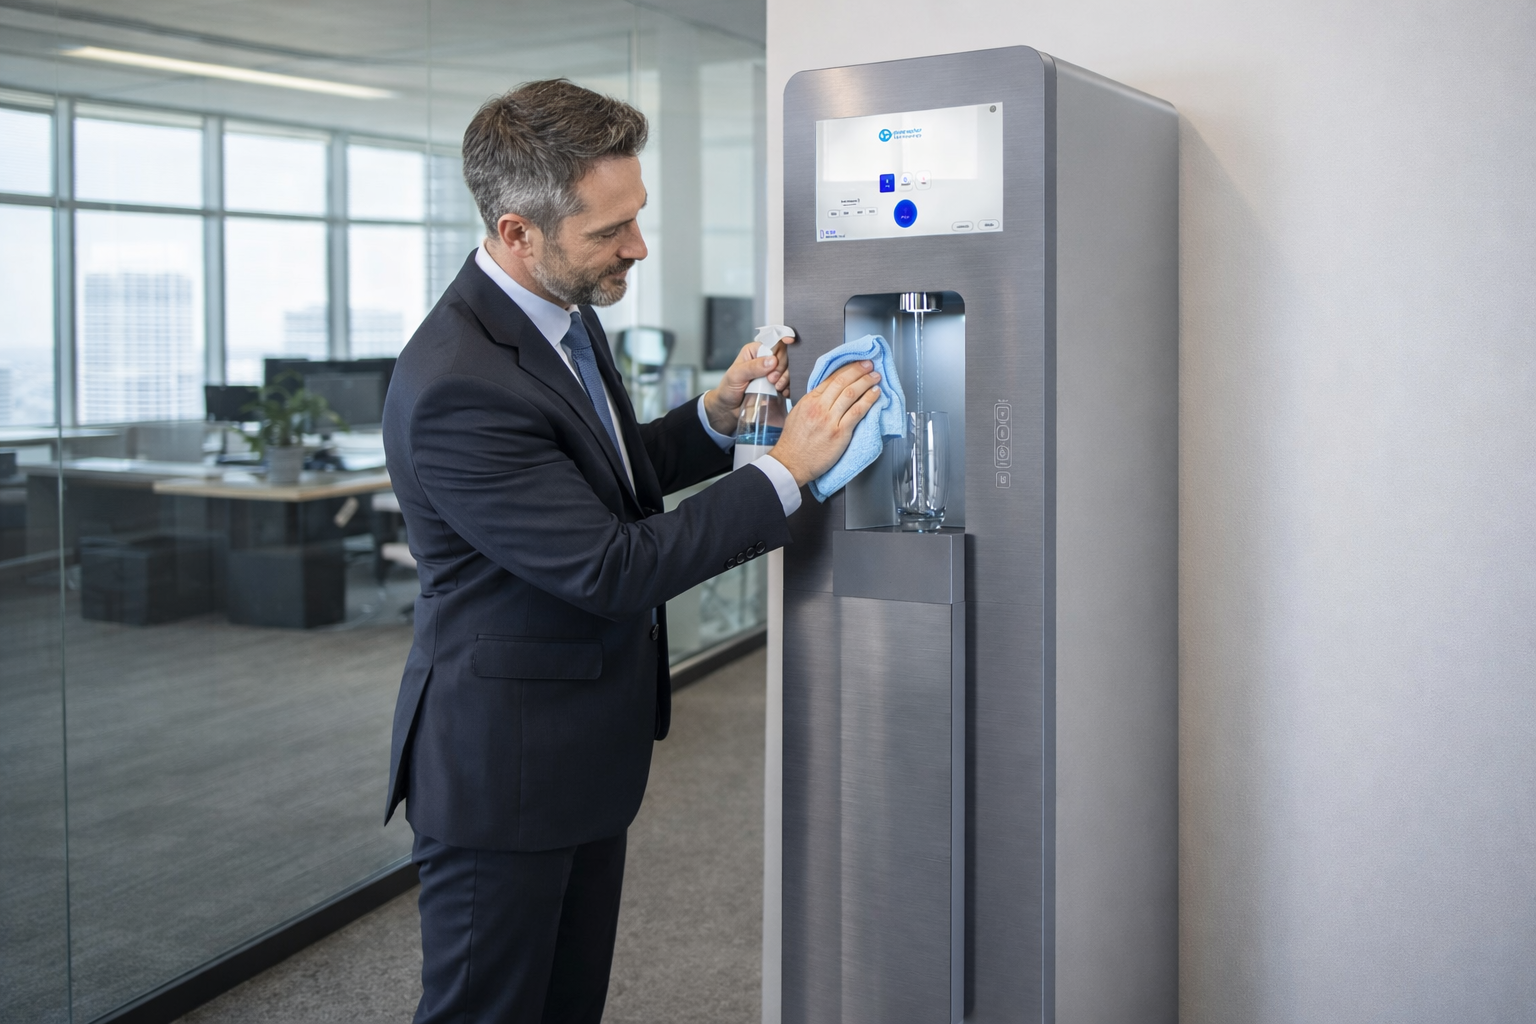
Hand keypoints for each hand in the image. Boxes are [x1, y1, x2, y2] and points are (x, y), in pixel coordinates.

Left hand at [701, 334, 794, 434]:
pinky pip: (789, 382)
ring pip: (789, 369)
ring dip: (786, 378)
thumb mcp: (736, 375)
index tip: (790, 344)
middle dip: (782, 368)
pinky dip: (789, 387)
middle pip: (785, 356)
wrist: (729, 408)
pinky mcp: (777, 384)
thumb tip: (772, 361)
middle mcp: (765, 359)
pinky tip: (783, 392)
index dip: (782, 346)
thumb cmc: (728, 389)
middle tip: (772, 380)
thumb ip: (753, 367)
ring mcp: (773, 372)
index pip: (774, 342)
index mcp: (755, 350)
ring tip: (776, 388)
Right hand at [769, 361, 881, 486]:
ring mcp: (829, 420)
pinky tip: (875, 394)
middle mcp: (819, 407)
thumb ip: (813, 402)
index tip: (858, 364)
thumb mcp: (798, 414)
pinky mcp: (840, 433)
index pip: (831, 378)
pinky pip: (857, 412)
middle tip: (870, 365)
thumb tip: (828, 393)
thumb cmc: (794, 442)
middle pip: (842, 382)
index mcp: (809, 400)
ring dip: (866, 382)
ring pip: (851, 394)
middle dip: (859, 370)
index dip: (847, 369)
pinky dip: (868, 400)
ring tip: (876, 377)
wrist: (791, 462)